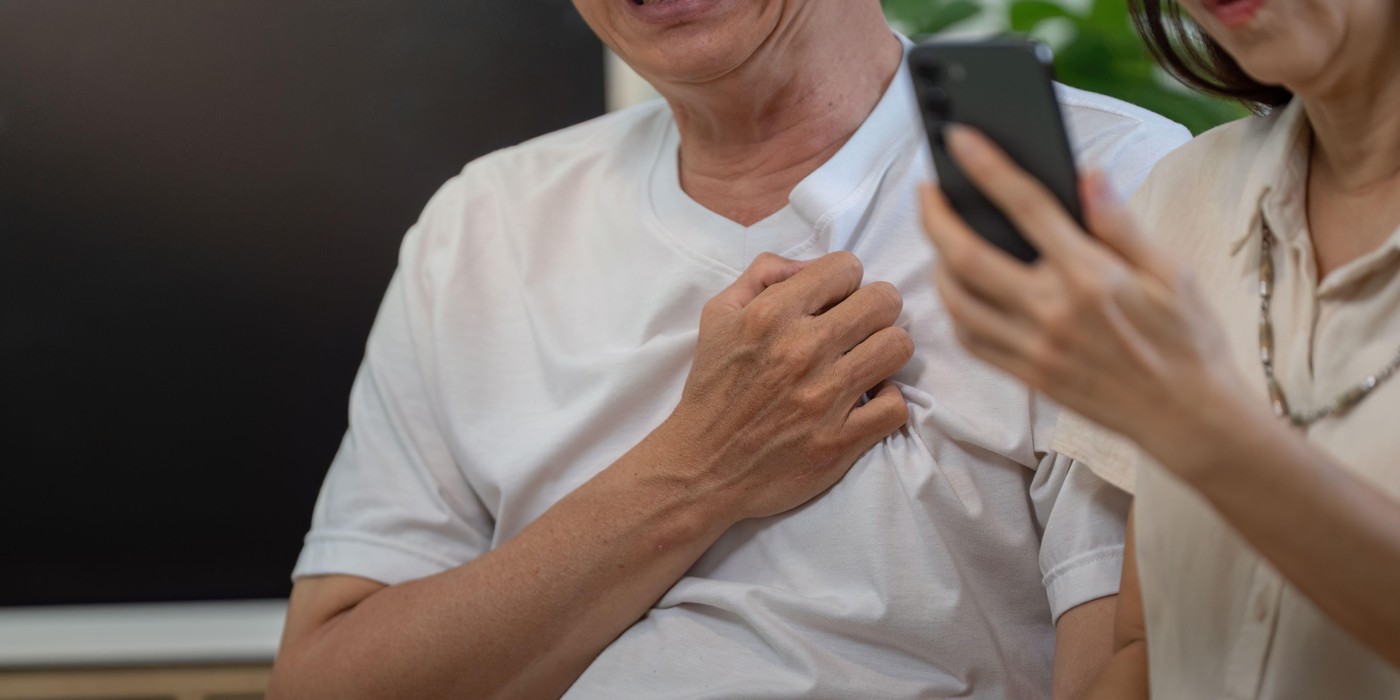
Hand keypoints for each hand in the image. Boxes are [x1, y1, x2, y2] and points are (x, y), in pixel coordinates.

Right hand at [660, 251, 912, 521]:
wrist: (702, 467)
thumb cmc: (712, 388)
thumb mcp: (718, 316)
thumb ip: (762, 275)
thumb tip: (808, 265)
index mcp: (771, 315)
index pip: (846, 267)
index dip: (844, 280)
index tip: (834, 301)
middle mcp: (802, 351)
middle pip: (884, 302)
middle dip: (875, 309)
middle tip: (858, 328)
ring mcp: (825, 397)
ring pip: (898, 347)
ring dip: (886, 350)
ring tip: (866, 361)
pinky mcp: (840, 440)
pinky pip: (896, 405)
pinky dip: (886, 401)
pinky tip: (866, 400)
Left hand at [918, 125, 1249, 480]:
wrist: (1190, 418)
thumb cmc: (1188, 339)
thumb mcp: (1172, 272)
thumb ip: (1121, 223)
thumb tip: (1085, 174)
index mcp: (1093, 276)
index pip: (1027, 206)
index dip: (987, 166)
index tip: (958, 136)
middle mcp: (1054, 312)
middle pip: (967, 257)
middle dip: (935, 216)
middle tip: (927, 187)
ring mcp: (1035, 348)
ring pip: (957, 301)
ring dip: (936, 263)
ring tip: (939, 236)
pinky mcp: (1028, 376)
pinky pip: (970, 340)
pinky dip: (954, 309)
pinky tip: (958, 287)